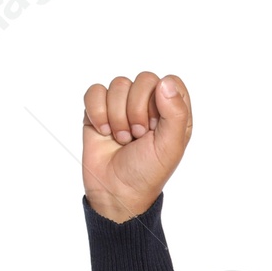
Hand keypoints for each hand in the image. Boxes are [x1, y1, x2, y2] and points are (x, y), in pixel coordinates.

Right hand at [82, 70, 192, 221]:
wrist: (115, 191)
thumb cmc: (146, 173)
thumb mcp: (170, 147)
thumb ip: (176, 113)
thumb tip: (165, 82)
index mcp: (171, 111)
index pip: (171, 82)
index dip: (161, 101)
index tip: (156, 126)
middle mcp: (148, 104)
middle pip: (144, 79)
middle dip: (138, 111)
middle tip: (138, 136)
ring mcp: (122, 105)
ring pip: (118, 84)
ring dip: (118, 117)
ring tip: (122, 139)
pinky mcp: (99, 109)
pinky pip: (95, 92)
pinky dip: (98, 113)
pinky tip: (103, 132)